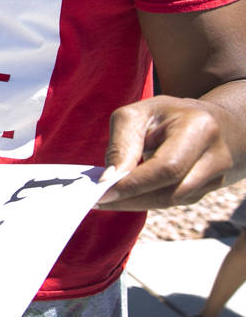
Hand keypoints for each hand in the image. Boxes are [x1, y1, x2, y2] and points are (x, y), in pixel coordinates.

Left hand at [98, 95, 235, 210]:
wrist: (215, 121)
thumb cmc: (167, 114)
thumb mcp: (139, 114)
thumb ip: (122, 144)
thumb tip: (109, 180)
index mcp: (200, 128)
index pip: (167, 167)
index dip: (134, 184)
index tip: (102, 192)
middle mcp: (216, 155)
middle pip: (171, 192)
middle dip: (131, 198)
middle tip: (97, 199)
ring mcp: (218, 176)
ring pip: (172, 201)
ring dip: (136, 202)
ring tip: (107, 197)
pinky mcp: (210, 189)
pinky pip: (174, 201)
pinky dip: (146, 199)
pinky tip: (127, 194)